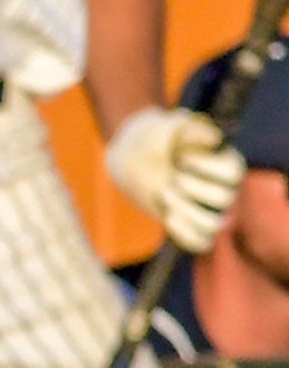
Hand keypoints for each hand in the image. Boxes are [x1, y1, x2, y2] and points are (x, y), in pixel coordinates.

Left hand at [106, 105, 244, 253]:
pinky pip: (201, 242)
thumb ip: (191, 127)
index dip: (205, 168)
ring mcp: (209, 209)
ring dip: (185, 212)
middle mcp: (224, 187)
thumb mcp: (170, 124)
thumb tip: (214, 140)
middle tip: (170, 176)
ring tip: (165, 194)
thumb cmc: (156, 136)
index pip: (233, 173)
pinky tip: (167, 216)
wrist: (134, 155)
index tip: (179, 157)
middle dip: (190, 189)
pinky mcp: (191, 224)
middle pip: (224, 199)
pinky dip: (184, 235)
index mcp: (226, 161)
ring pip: (214, 226)